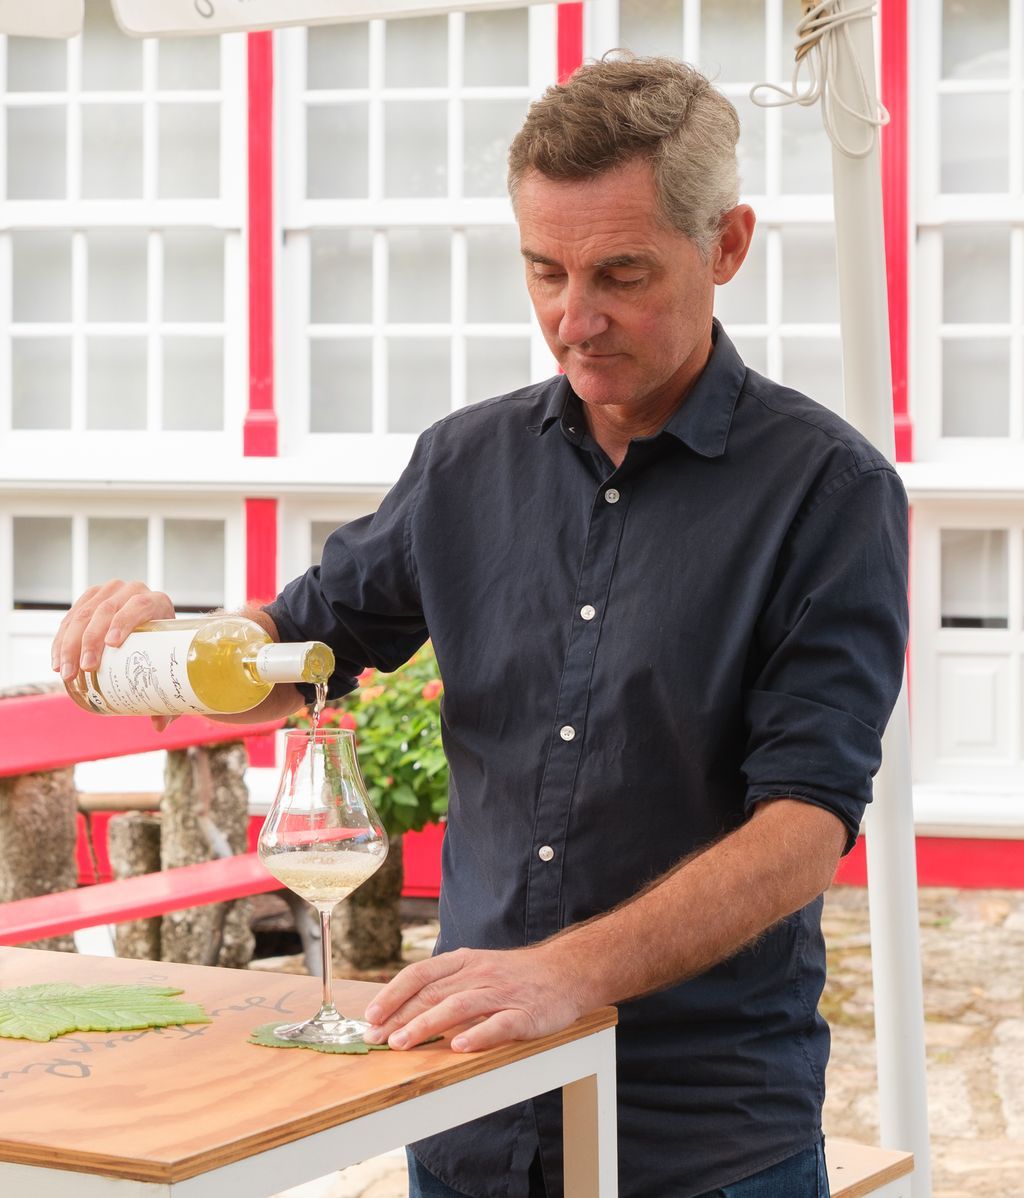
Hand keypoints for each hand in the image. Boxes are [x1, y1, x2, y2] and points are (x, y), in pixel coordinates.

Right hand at [52, 579, 175, 728]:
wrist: (154, 627)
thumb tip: (159, 726)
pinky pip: (70, 617)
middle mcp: (133, 591)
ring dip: (70, 644)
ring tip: (66, 672)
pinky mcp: (89, 598)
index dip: (125, 621)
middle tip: (83, 670)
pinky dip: (61, 640)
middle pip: (106, 611)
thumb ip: (169, 696)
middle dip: (89, 641)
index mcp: (158, 602)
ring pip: (83, 614)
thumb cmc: (165, 651)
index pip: (140, 606)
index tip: (112, 644)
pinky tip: (56, 661)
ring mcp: (109, 592)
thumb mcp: (170, 666)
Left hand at [362, 941, 592, 1052]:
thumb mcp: (477, 969)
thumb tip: (402, 1010)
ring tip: (403, 1044)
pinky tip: (459, 1047)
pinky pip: (499, 1024)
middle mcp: (479, 973)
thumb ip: (445, 985)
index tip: (370, 1016)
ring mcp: (502, 993)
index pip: (420, 974)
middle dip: (400, 1017)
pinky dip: (478, 1035)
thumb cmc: (514, 976)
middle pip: (433, 993)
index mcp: (464, 961)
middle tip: (376, 1039)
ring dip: (427, 1025)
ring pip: (459, 1006)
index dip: (392, 994)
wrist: (566, 971)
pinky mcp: (525, 1014)